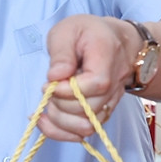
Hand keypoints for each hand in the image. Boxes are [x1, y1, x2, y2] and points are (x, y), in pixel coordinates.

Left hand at [41, 15, 134, 141]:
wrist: (115, 40)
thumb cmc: (88, 33)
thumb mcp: (68, 30)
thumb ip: (61, 52)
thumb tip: (56, 76)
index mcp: (107, 56)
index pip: (96, 83)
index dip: (69, 90)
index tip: (49, 83)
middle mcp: (114, 82)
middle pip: (89, 109)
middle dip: (59, 104)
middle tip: (47, 90)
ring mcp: (110, 99)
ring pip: (87, 125)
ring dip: (59, 121)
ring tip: (45, 105)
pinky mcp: (103, 111)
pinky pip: (85, 131)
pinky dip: (61, 131)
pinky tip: (45, 121)